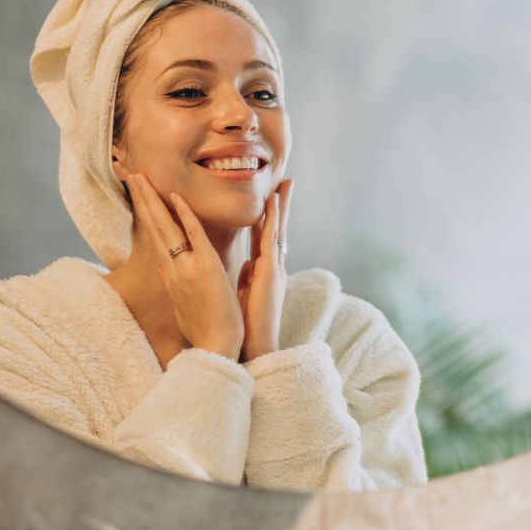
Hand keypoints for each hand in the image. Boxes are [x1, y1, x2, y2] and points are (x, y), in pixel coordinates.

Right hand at [127, 173, 244, 359]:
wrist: (216, 347)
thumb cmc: (203, 329)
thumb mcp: (182, 304)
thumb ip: (172, 281)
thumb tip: (162, 265)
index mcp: (171, 274)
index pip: (155, 236)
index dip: (146, 213)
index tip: (138, 194)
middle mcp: (174, 268)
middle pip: (154, 226)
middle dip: (143, 199)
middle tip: (131, 174)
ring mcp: (187, 267)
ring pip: (167, 227)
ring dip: (153, 200)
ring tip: (140, 177)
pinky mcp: (205, 268)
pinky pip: (193, 235)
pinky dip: (184, 215)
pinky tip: (175, 196)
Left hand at [236, 179, 292, 361]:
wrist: (253, 347)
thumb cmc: (245, 326)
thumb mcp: (244, 295)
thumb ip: (245, 278)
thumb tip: (245, 265)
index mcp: (263, 272)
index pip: (266, 238)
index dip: (268, 217)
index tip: (271, 198)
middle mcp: (272, 267)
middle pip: (277, 229)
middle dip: (281, 205)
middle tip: (286, 182)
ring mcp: (273, 269)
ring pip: (277, 230)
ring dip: (280, 206)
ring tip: (284, 185)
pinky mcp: (270, 272)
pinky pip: (271, 240)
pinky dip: (272, 219)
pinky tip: (273, 202)